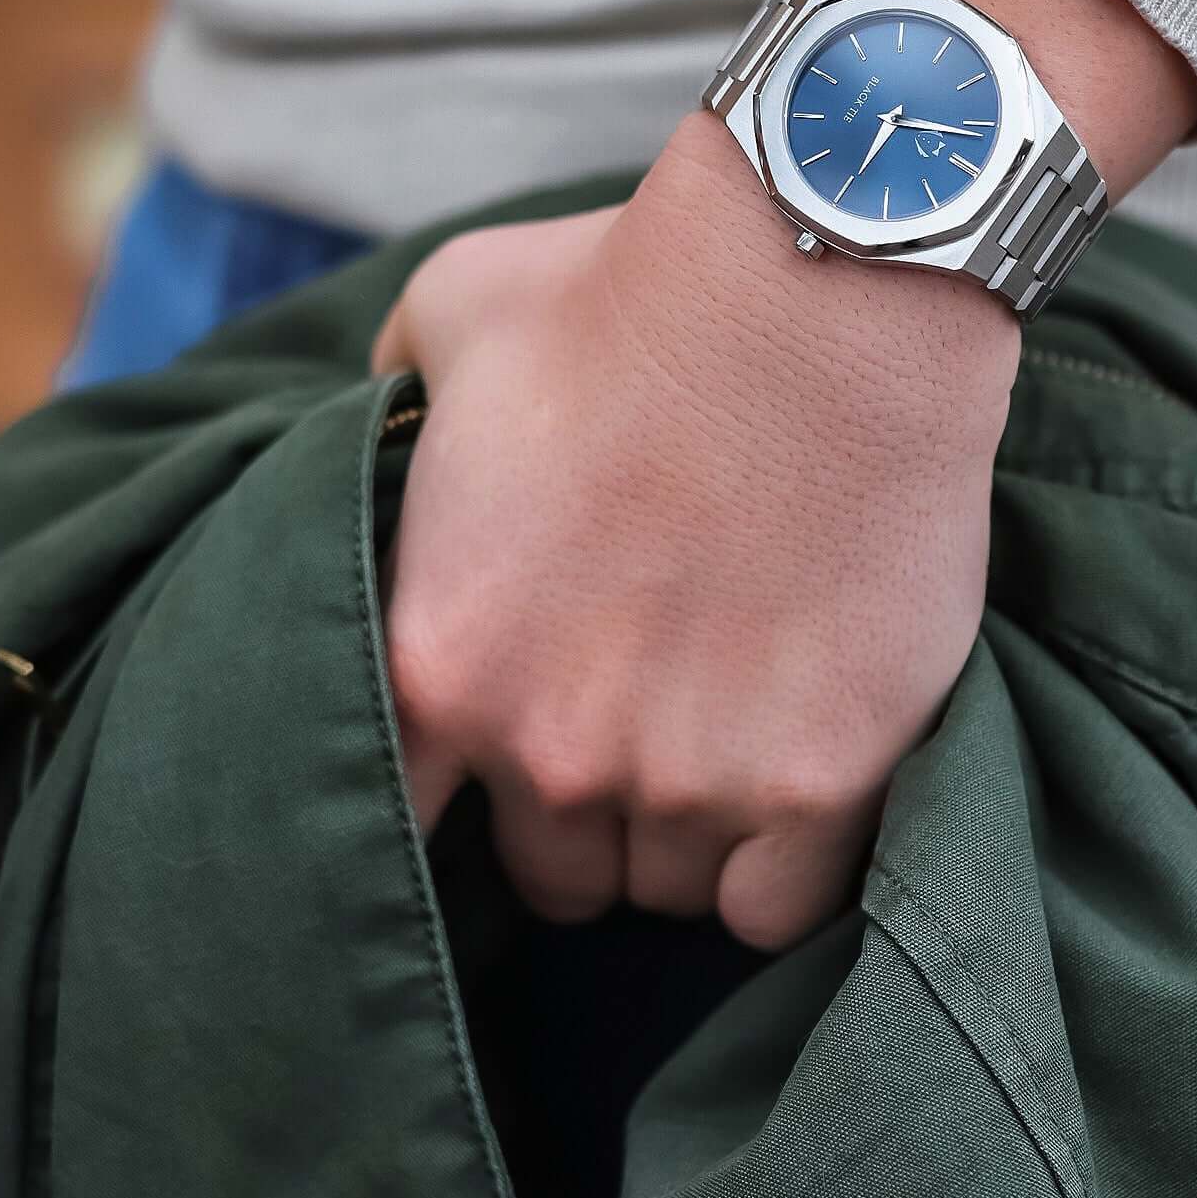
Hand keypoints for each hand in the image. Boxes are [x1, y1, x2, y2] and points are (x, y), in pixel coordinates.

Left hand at [371, 116, 1018, 949]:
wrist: (825, 287)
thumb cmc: (634, 290)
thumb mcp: (450, 316)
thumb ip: (388, 410)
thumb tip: (372, 432)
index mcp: (438, 658)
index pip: (396, 823)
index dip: (450, 801)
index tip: (493, 770)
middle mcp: (550, 748)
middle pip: (551, 872)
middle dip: (582, 813)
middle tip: (637, 717)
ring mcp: (690, 776)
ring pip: (667, 889)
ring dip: (687, 830)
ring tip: (730, 721)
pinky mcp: (822, 784)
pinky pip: (776, 910)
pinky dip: (778, 869)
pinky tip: (792, 789)